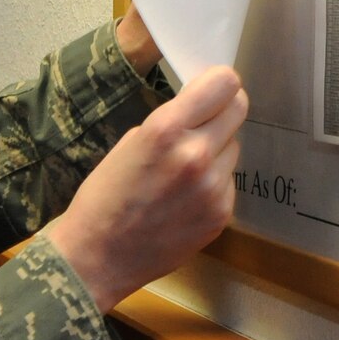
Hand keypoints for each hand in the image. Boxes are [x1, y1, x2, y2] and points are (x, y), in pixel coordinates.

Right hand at [43, 65, 248, 310]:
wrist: (98, 257)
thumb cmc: (105, 197)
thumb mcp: (131, 142)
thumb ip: (173, 121)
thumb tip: (203, 106)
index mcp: (167, 129)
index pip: (225, 82)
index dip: (219, 83)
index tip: (211, 89)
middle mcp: (196, 155)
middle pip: (239, 108)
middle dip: (223, 109)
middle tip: (204, 121)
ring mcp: (213, 187)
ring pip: (233, 146)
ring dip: (217, 149)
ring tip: (183, 171)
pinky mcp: (221, 214)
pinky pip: (228, 180)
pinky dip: (213, 182)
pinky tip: (184, 198)